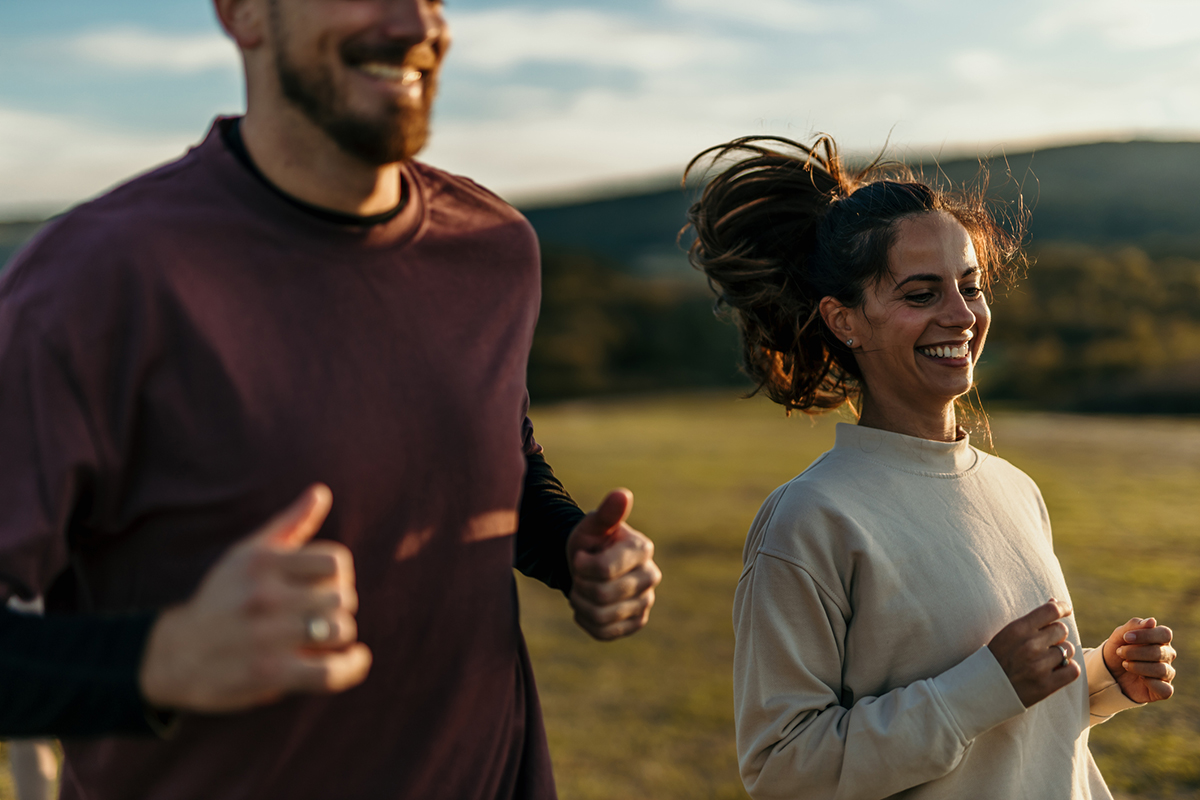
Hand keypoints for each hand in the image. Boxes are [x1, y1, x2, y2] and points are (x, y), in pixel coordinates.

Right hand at [139, 484, 371, 712]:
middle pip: (342, 596)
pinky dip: (352, 666)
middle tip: (321, 613)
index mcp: (262, 563)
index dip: (338, 574)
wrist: (174, 655)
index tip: (326, 584)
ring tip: (327, 636)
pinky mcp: (270, 674)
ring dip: (341, 635)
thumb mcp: (247, 554)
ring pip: (341, 630)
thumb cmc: (222, 598)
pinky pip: (331, 671)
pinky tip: (355, 659)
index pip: (336, 561)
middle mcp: (264, 596)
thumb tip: (321, 492)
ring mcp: (267, 636)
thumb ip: (289, 524)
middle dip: (339, 606)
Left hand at [565, 489, 661, 640]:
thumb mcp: (593, 525)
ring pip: (602, 616)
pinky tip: (586, 605)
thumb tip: (622, 494)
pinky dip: (586, 620)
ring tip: (580, 589)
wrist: (588, 565)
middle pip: (602, 595)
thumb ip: (607, 513)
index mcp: (642, 549)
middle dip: (580, 585)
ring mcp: (646, 602)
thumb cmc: (591, 542)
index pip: (605, 569)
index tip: (579, 557)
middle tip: (578, 576)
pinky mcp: (637, 622)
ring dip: (580, 604)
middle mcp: (651, 576)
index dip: (581, 566)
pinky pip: (604, 632)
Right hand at [988, 598, 1080, 707]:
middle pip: (1061, 630)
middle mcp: (1029, 646)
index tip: (1066, 609)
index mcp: (1017, 629)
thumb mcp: (1008, 633)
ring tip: (1047, 659)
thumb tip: (1053, 601)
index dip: (1062, 607)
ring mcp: (1038, 666)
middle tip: (1045, 643)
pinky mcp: (1045, 685)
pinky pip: (1073, 669)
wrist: (983, 689)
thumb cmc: (997, 657)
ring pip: (1068, 649)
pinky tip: (1057, 670)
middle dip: (1056, 635)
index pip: (1050, 611)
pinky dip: (1068, 669)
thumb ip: (1031, 619)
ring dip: (1061, 653)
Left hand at [1102, 617, 1175, 703]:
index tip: (1126, 638)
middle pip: (1160, 652)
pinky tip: (1139, 679)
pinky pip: (1165, 689)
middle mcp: (1167, 655)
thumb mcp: (1119, 636)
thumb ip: (1134, 626)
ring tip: (1125, 664)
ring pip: (1161, 670)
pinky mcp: (1163, 690)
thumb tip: (1152, 621)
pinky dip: (1150, 683)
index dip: (1146, 635)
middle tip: (1120, 652)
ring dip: (1138, 667)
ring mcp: (1166, 673)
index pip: (1164, 634)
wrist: (1108, 672)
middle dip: (1135, 652)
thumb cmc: (1117, 651)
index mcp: (1160, 640)